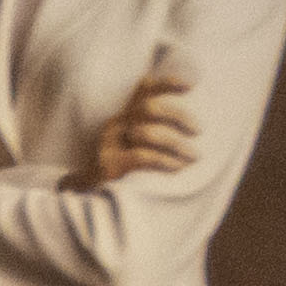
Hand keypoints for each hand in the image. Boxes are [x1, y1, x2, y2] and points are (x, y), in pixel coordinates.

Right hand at [79, 51, 199, 186]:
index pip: (144, 90)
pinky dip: (165, 161)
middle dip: (179, 116)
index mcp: (123, 117)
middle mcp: (114, 126)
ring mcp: (108, 145)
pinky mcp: (108, 165)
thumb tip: (191, 127)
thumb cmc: (121, 173)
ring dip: (176, 144)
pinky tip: (178, 168)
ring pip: (148, 132)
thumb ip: (153, 132)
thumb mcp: (134, 146)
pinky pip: (142, 156)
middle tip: (198, 131)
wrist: (87, 201)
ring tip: (193, 156)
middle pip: (150, 108)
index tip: (191, 86)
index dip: (167, 84)